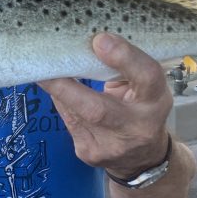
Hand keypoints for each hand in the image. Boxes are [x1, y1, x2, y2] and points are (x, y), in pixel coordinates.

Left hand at [40, 33, 171, 176]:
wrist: (142, 157)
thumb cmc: (141, 109)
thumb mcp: (145, 87)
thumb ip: (124, 68)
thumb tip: (88, 45)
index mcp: (155, 102)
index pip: (146, 77)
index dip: (124, 58)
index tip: (100, 40)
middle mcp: (136, 127)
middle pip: (98, 110)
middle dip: (67, 87)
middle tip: (46, 65)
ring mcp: (110, 146)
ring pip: (74, 115)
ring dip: (56, 90)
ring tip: (42, 69)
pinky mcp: (89, 153)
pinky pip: (68, 121)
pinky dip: (60, 100)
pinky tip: (52, 86)